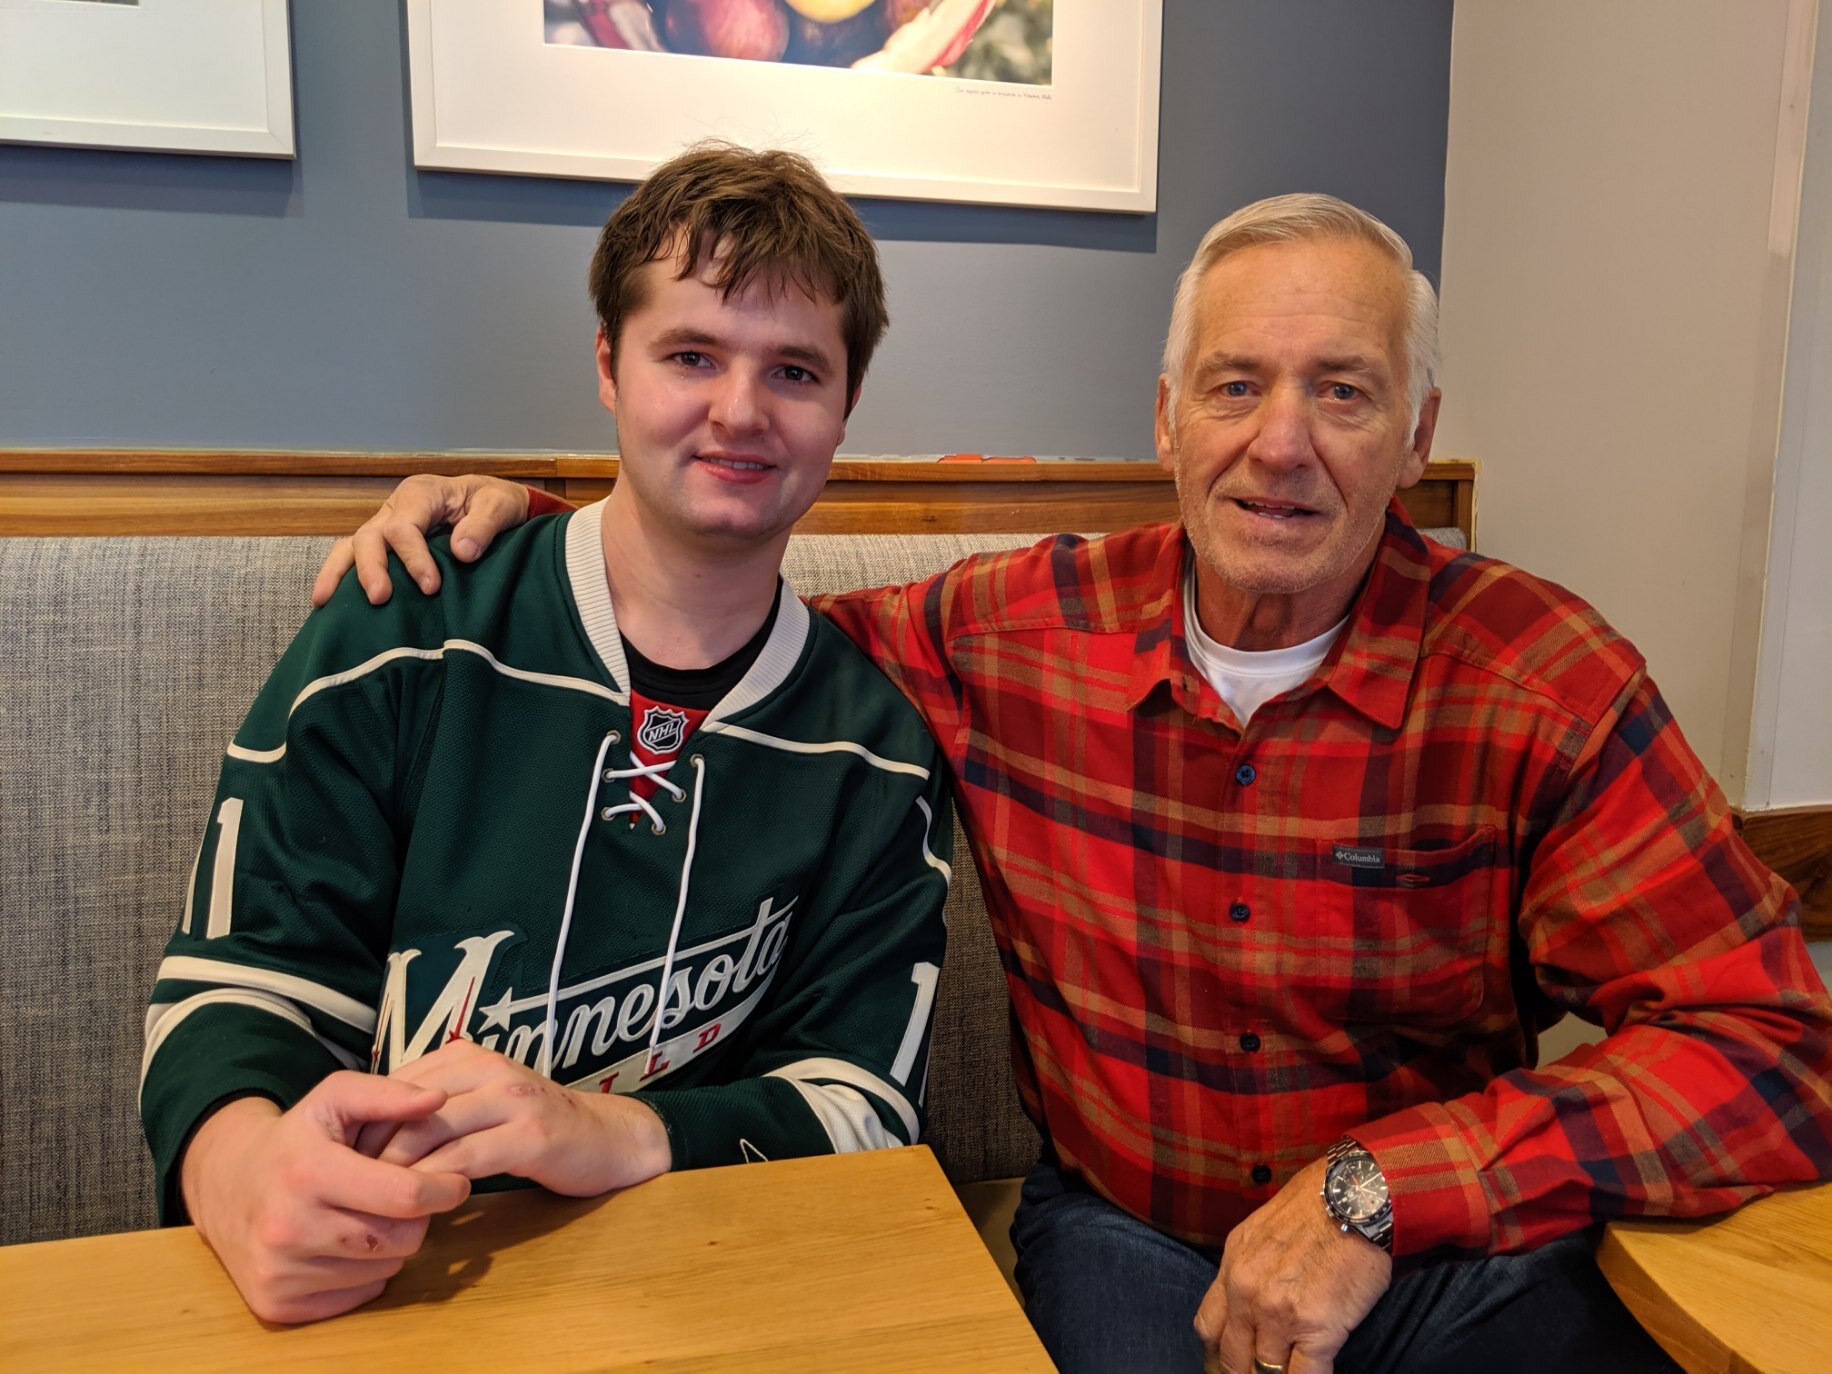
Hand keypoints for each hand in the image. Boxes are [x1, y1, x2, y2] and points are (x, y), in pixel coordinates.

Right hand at [179, 1074, 471, 1324]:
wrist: (225, 1187)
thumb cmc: (295, 1140)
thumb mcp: (333, 1099)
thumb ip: (387, 1094)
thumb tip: (437, 1100)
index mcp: (308, 1173)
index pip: (404, 1196)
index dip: (443, 1189)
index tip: (457, 1182)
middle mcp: (289, 1228)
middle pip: (400, 1238)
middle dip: (417, 1217)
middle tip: (408, 1198)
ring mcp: (280, 1272)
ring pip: (384, 1268)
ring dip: (391, 1244)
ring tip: (369, 1215)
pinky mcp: (277, 1305)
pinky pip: (358, 1294)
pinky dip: (366, 1272)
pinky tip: (346, 1244)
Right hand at [309, 474, 531, 607]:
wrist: (495, 505)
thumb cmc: (496, 503)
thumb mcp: (501, 506)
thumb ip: (484, 526)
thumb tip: (462, 552)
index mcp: (421, 493)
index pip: (404, 526)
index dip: (413, 558)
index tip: (431, 586)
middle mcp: (396, 508)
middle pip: (371, 536)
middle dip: (371, 568)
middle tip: (380, 598)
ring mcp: (385, 526)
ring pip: (352, 546)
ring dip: (340, 573)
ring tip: (323, 602)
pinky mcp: (385, 545)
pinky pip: (355, 558)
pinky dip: (340, 577)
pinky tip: (326, 603)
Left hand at [371, 1040, 671, 1195]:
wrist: (607, 1139)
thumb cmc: (534, 1127)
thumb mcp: (480, 1105)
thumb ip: (434, 1110)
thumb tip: (364, 1136)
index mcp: (468, 1056)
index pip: (395, 1086)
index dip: (363, 1126)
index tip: (341, 1166)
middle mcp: (489, 1067)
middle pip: (406, 1108)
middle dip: (370, 1152)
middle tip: (347, 1191)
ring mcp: (513, 1098)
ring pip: (431, 1132)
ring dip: (397, 1174)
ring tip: (376, 1206)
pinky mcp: (531, 1134)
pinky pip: (465, 1160)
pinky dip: (435, 1186)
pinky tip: (423, 1209)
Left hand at [1195, 1157, 1392, 1373]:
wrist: (1354, 1196)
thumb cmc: (1316, 1207)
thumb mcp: (1261, 1232)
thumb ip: (1250, 1270)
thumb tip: (1251, 1306)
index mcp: (1232, 1267)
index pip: (1208, 1328)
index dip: (1219, 1354)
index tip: (1232, 1364)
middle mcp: (1246, 1292)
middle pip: (1231, 1357)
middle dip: (1245, 1372)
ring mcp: (1278, 1312)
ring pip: (1265, 1373)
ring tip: (1289, 1372)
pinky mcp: (1316, 1327)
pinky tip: (1316, 1373)